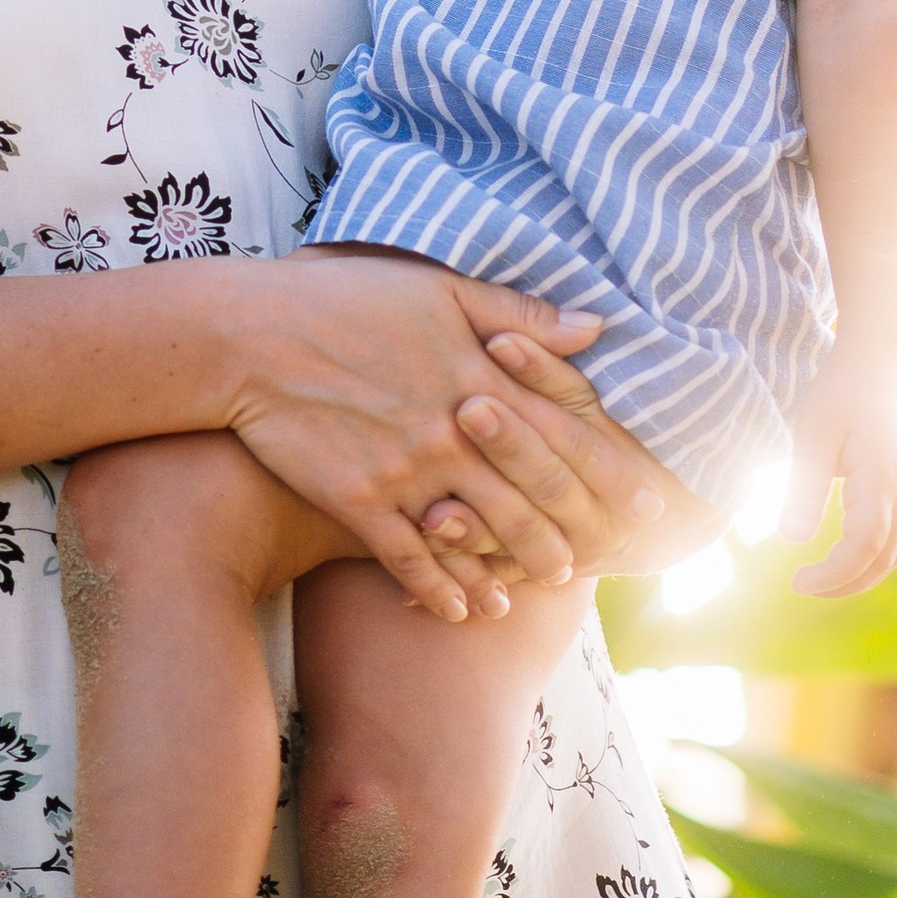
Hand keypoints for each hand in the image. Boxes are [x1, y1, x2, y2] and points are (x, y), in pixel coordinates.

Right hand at [219, 260, 657, 623]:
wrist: (248, 335)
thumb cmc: (343, 299)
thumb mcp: (437, 288)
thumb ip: (518, 311)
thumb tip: (594, 327)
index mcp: (476, 371)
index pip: (561, 430)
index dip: (609, 469)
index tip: (648, 501)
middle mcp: (450, 426)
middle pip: (531, 492)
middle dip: (575, 529)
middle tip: (604, 556)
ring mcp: (404, 468)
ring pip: (480, 533)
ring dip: (518, 564)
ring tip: (548, 584)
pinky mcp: (359, 500)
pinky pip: (412, 560)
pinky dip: (444, 589)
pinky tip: (467, 609)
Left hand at [781, 347, 896, 594]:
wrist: (879, 359)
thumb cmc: (842, 391)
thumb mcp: (814, 434)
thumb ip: (805, 487)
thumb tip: (790, 539)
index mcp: (880, 482)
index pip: (862, 549)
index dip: (832, 574)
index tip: (798, 581)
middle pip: (883, 559)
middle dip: (846, 583)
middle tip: (804, 587)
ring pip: (894, 550)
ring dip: (862, 574)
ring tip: (823, 579)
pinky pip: (896, 534)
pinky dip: (874, 555)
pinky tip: (846, 554)